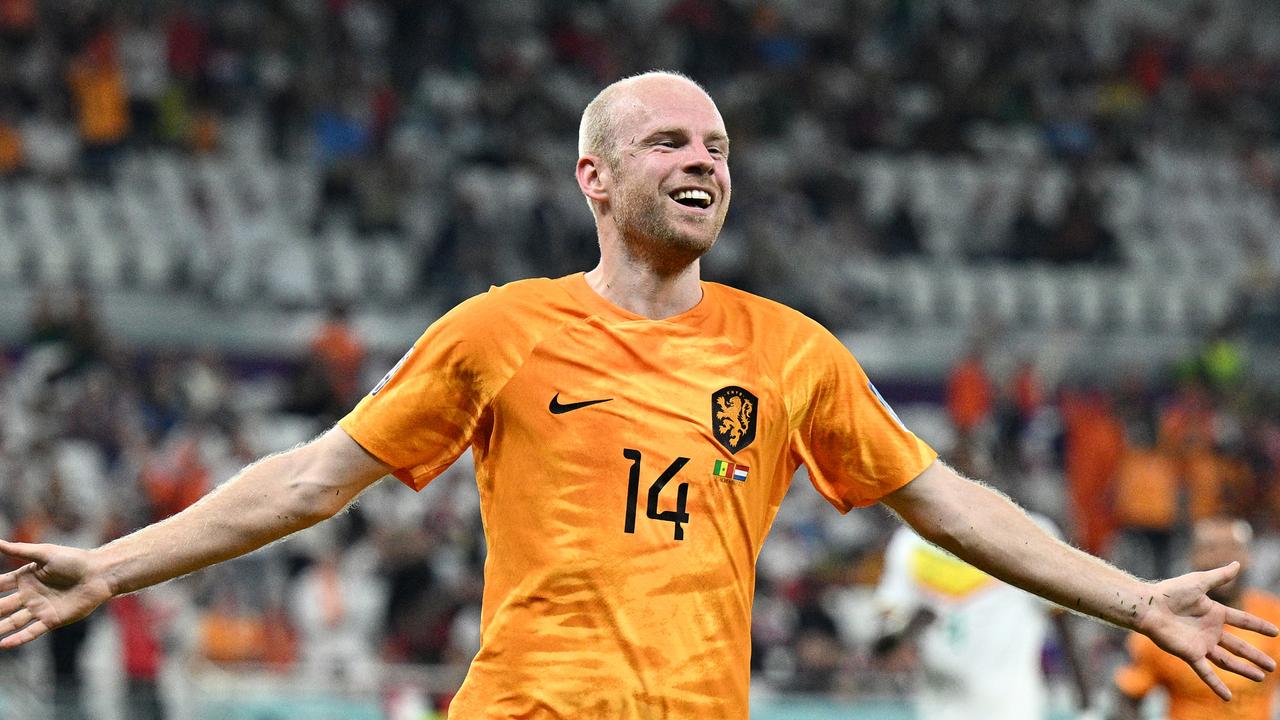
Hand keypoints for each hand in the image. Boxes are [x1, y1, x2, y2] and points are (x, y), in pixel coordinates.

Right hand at [0, 540, 113, 648]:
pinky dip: (17, 639)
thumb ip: (19, 551)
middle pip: (3, 606)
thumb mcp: (44, 553)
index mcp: (27, 577)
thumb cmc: (75, 560)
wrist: (99, 574)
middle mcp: (30, 595)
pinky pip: (31, 631)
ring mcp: (40, 608)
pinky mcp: (52, 620)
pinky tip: (3, 645)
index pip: (0, 585)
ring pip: (13, 621)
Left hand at [1138, 561, 1278, 700]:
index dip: (1258, 626)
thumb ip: (1219, 576)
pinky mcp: (1190, 654)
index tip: (1275, 632)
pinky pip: (1206, 672)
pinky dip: (1216, 684)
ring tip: (1260, 678)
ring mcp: (1201, 644)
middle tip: (1273, 666)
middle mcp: (1210, 630)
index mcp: (1214, 613)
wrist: (1148, 606)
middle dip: (1255, 655)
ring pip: (1227, 661)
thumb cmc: (1169, 591)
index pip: (1242, 621)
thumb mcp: (1199, 582)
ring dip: (1244, 670)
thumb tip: (1238, 564)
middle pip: (1239, 646)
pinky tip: (1227, 697)